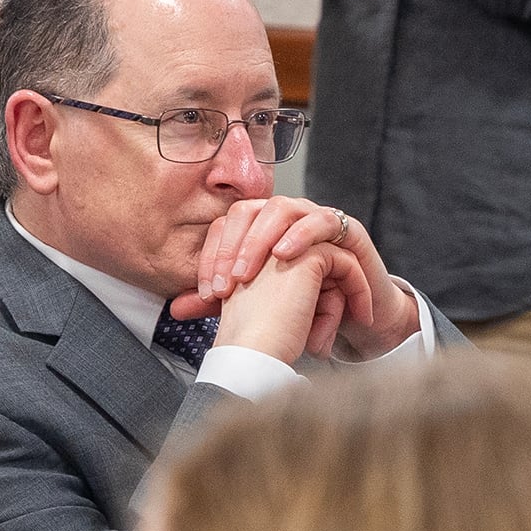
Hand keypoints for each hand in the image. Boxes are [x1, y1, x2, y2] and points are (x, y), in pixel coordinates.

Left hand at [185, 199, 421, 362]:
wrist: (356, 322)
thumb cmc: (307, 308)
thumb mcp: (260, 306)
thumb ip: (220, 303)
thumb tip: (174, 308)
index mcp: (260, 229)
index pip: (226, 227)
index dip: (213, 256)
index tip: (208, 293)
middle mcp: (286, 218)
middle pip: (249, 211)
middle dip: (233, 247)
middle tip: (227, 284)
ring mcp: (315, 218)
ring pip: (283, 208)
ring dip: (262, 239)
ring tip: (250, 273)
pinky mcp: (348, 229)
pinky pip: (323, 220)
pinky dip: (302, 235)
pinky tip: (286, 256)